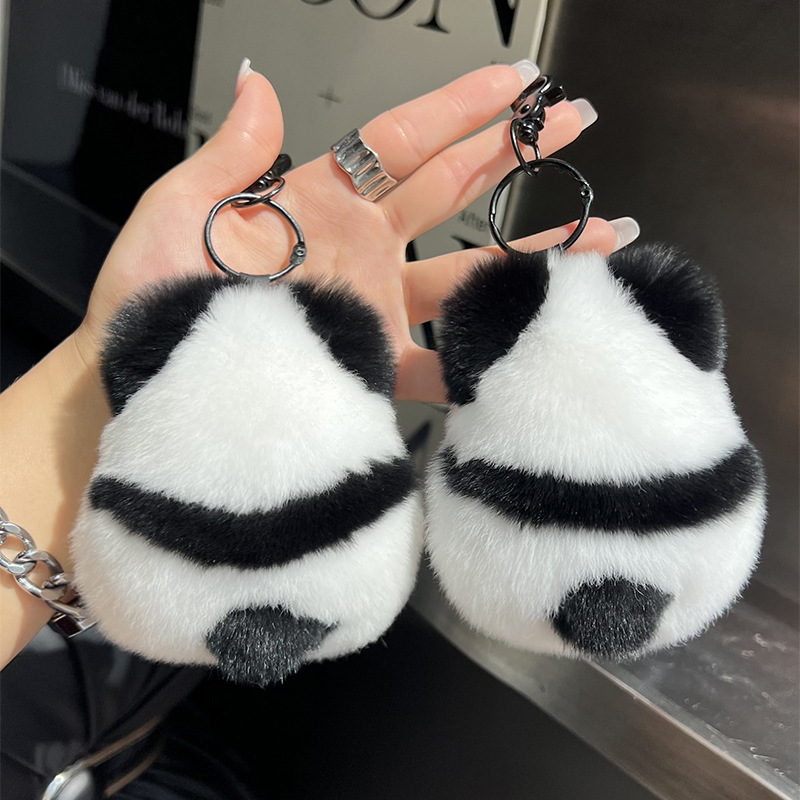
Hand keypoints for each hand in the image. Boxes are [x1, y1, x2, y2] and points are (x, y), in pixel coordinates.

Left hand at [76, 64, 624, 402]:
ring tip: (599, 237)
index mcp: (313, 202)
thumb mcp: (175, 217)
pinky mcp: (371, 365)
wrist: (153, 396)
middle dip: (513, 153)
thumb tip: (262, 88)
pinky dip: (484, 352)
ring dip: (529, 255)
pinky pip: (440, 359)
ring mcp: (370, 308)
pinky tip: (531, 339)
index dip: (459, 109)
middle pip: (449, 190)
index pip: (398, 142)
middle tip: (574, 123)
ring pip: (465, 273)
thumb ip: (229, 159)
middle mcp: (354, 250)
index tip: (516, 83)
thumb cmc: (150, 309)